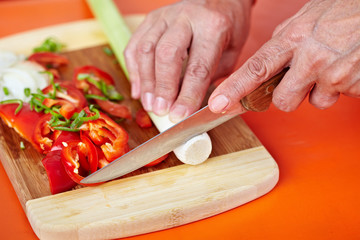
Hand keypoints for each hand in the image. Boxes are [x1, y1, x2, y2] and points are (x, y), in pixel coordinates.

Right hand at [124, 0, 252, 121]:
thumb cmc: (228, 29)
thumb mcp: (231, 54)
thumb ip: (212, 77)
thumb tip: (191, 107)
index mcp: (213, 26)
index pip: (198, 67)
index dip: (187, 95)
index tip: (179, 116)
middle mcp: (186, 17)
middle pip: (166, 55)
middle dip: (162, 88)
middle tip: (161, 111)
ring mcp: (165, 15)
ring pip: (146, 49)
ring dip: (145, 81)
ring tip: (149, 105)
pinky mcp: (151, 18)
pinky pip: (135, 45)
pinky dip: (134, 70)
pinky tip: (139, 90)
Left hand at [209, 0, 359, 112]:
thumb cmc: (347, 9)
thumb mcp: (308, 16)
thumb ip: (285, 39)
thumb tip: (269, 58)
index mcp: (293, 37)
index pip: (255, 69)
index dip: (234, 89)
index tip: (218, 104)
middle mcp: (309, 59)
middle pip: (282, 101)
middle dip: (288, 96)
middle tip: (302, 78)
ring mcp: (332, 74)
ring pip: (313, 102)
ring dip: (319, 90)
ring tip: (332, 65)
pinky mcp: (352, 85)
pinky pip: (338, 97)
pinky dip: (342, 87)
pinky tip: (347, 66)